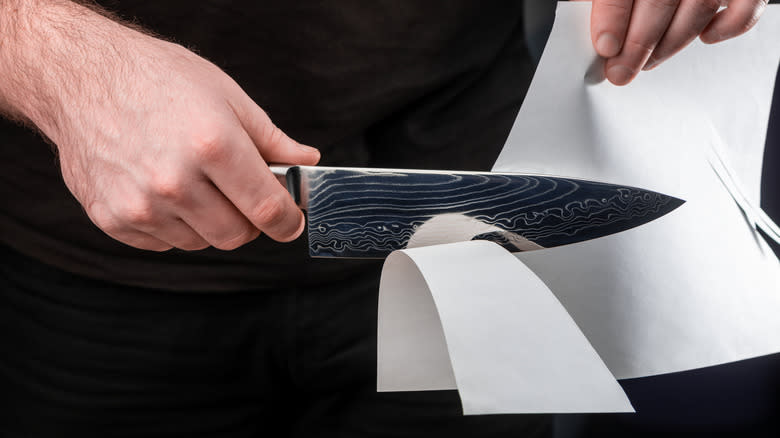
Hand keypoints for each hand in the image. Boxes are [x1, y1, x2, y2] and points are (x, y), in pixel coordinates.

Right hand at [1, 2, 318, 250]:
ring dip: (209, 222)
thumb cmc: (159, 80)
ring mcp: (140, 205)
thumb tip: (307, 163)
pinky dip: (174, 225)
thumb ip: (271, 139)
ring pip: (201, 242)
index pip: (267, 210)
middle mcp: (175, 181)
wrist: (81, 77)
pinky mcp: (113, 219)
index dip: (288, 222)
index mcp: (213, 145)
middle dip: (249, 222)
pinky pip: (164, 243)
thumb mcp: (227, 96)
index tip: (291, 222)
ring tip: (195, 182)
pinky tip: (163, 189)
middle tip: (241, 196)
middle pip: (236, 236)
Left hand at [583, 0, 767, 84]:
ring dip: (670, 44)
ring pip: (698, 8)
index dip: (613, 18)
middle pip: (661, 1)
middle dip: (638, 44)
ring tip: (648, 62)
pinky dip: (729, 26)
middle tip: (621, 70)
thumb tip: (603, 32)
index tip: (605, 47)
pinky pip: (746, 5)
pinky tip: (706, 37)